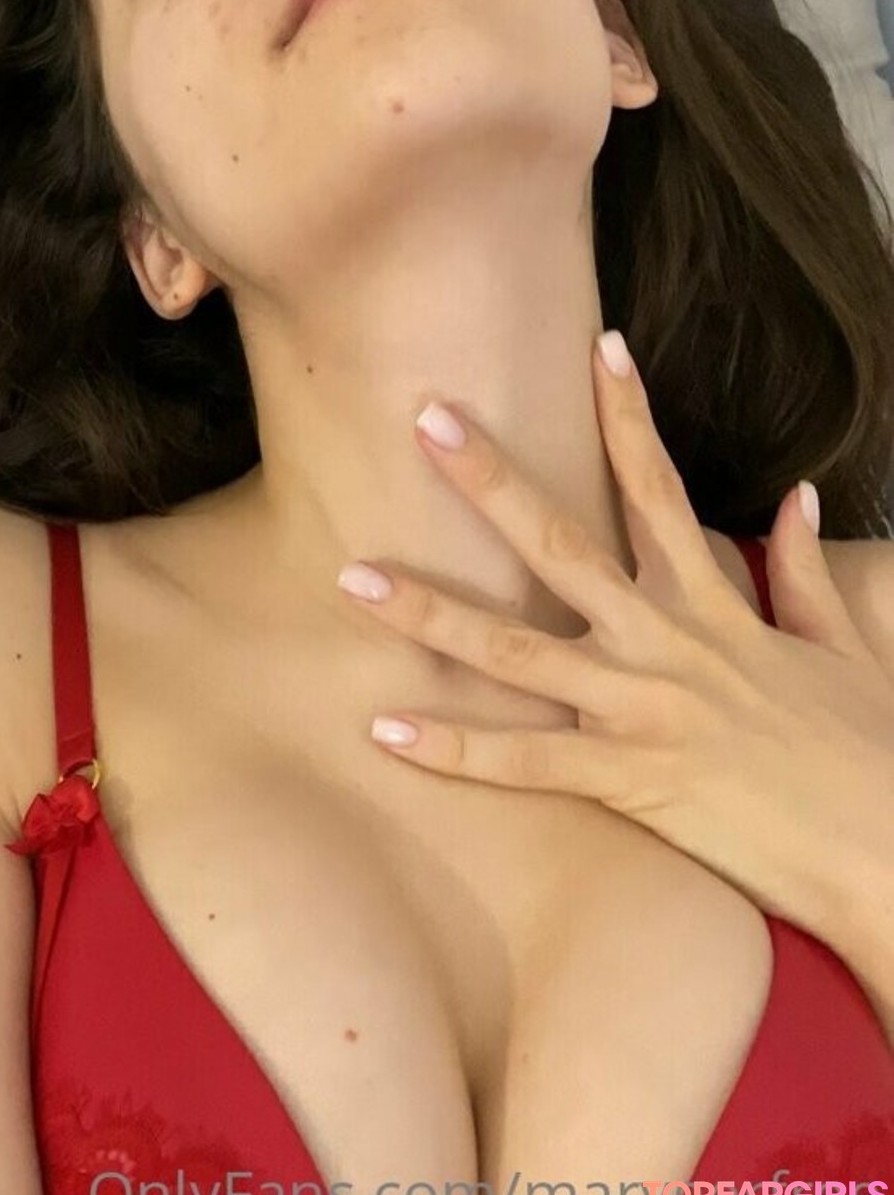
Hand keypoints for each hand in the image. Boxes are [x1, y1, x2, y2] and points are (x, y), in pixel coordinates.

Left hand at [337, 330, 893, 936]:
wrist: (892, 850)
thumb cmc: (871, 751)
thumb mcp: (845, 644)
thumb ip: (808, 569)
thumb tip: (800, 495)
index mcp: (716, 603)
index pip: (661, 487)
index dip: (628, 413)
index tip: (600, 344)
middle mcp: (669, 641)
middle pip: (563, 544)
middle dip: (490, 480)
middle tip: (425, 419)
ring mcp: (644, 708)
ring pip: (516, 650)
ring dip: (431, 611)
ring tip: (353, 578)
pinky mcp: (634, 781)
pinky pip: (527, 761)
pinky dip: (455, 748)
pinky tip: (386, 727)